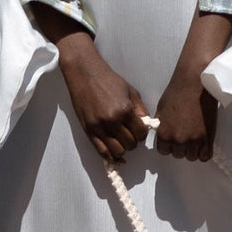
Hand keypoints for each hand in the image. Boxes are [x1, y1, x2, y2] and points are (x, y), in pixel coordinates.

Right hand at [32, 13, 147, 162]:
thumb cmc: (109, 80)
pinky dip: (110, 157)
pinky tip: (116, 156)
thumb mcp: (131, 91)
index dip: (142, 134)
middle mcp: (112, 121)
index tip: (139, 129)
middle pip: (130, 144)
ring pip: (117, 151)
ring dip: (123, 149)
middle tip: (130, 133)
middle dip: (133, 141)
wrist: (85, 74)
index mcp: (125, 110)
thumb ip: (140, 110)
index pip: (141, 134)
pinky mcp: (88, 131)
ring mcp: (99, 127)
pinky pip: (101, 152)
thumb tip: (147, 126)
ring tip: (121, 140)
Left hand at [155, 68, 218, 160]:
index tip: (174, 137)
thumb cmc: (177, 92)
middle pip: (178, 154)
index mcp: (164, 134)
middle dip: (181, 146)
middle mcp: (177, 140)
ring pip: (191, 156)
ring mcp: (194, 141)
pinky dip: (204, 152)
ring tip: (196, 135)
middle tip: (186, 133)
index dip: (169, 144)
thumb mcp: (161, 110)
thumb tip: (163, 136)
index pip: (164, 151)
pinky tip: (204, 143)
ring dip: (193, 149)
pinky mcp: (208, 138)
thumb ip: (162, 127)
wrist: (195, 83)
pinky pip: (205, 157)